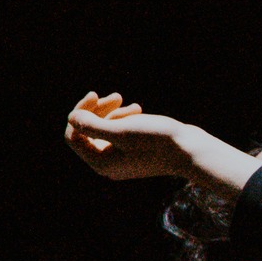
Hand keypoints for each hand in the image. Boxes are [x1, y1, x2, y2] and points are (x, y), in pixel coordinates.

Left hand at [62, 92, 192, 180]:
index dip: (80, 113)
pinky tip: (139, 110)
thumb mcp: (121, 130)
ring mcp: (123, 160)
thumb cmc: (157, 141)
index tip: (95, 95)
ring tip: (134, 105)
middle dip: (98, 111)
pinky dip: (125, 120)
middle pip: (88, 133)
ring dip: (114, 113)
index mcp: (100, 163)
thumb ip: (92, 125)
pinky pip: (120, 134)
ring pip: (105, 131)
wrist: (190, 152)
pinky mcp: (136, 154)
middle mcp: (108, 165)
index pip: (74, 135)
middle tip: (115, 96)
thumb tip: (71, 118)